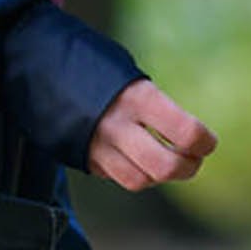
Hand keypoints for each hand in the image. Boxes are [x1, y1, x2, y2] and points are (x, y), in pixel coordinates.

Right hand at [88, 78, 216, 191]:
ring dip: (162, 175)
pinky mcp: (87, 160)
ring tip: (169, 160)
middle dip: (188, 167)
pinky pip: (123, 179)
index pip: (186, 133)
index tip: (208, 141)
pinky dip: (140, 176)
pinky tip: (143, 161)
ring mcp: (100, 147)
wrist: (42, 71)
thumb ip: (158, 106)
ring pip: (143, 180)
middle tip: (194, 159)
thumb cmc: (98, 69)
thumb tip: (188, 136)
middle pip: (165, 167)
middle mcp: (118, 126)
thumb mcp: (132, 77)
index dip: (204, 142)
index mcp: (137, 97)